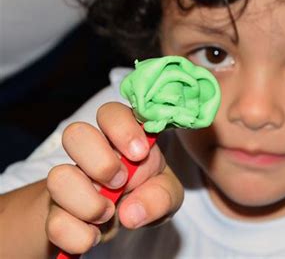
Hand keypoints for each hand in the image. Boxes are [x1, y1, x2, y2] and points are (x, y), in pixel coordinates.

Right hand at [45, 102, 183, 254]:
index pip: (111, 113)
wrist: (117, 220)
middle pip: (75, 133)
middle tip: (121, 182)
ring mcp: (68, 180)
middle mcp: (89, 152)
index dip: (123, 129)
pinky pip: (55, 223)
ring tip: (109, 213)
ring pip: (58, 177)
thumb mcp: (166, 193)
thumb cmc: (146, 193)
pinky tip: (95, 234)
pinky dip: (80, 236)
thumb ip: (161, 196)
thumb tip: (132, 212)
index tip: (139, 153)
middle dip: (101, 162)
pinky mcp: (55, 212)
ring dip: (89, 203)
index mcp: (120, 137)